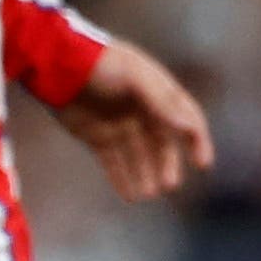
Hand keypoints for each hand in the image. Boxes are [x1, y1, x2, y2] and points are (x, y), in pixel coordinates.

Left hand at [49, 37, 215, 200]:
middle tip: (169, 185)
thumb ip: (160, 102)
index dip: (197, 141)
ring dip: (146, 175)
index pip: (186, 119)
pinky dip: (122, 179)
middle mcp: (142, 111)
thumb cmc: (100, 63)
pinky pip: (114, 162)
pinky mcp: (97, 136)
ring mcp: (119, 125)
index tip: (202, 164)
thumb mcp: (134, 77)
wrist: (57, 64)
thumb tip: (187, 127)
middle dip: (167, 165)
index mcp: (157, 93)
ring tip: (148, 194)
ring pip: (139, 157)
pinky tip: (130, 196)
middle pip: (162, 144)